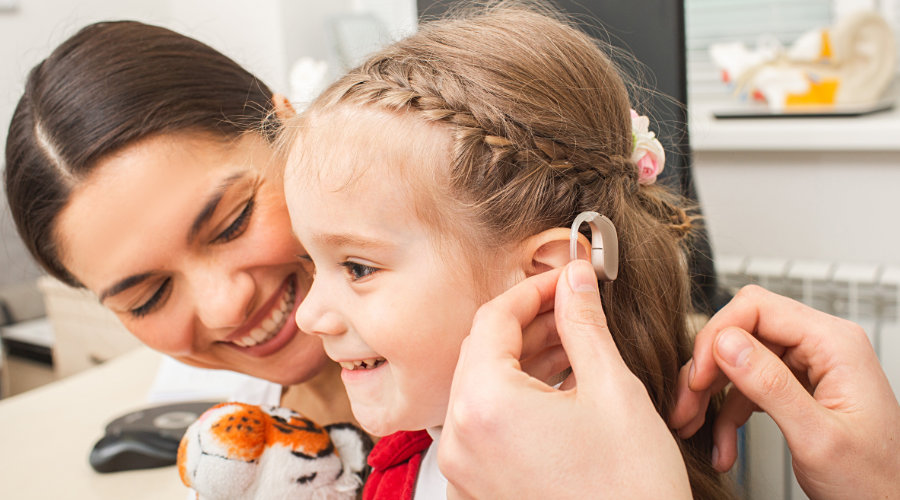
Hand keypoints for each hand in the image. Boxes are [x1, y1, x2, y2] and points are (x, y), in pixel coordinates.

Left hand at [439, 261, 690, 498]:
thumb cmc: (631, 494)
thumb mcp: (614, 391)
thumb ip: (585, 324)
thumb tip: (575, 282)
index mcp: (486, 405)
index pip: (494, 318)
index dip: (532, 289)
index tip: (563, 279)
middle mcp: (462, 438)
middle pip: (484, 352)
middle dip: (529, 323)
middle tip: (571, 308)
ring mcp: (466, 469)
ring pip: (484, 388)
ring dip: (524, 360)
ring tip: (572, 346)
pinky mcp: (479, 488)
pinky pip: (486, 425)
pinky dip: (516, 399)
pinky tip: (557, 389)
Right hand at [670, 285, 899, 498]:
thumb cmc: (875, 482)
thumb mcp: (817, 437)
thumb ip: (770, 385)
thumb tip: (725, 342)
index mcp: (834, 343)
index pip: (757, 307)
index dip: (718, 336)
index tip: (698, 376)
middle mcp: (821, 345)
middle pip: (742, 333)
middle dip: (708, 371)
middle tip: (686, 406)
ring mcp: (809, 366)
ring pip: (739, 361)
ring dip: (712, 396)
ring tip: (693, 427)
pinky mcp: (798, 388)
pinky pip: (749, 387)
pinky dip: (728, 415)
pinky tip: (722, 445)